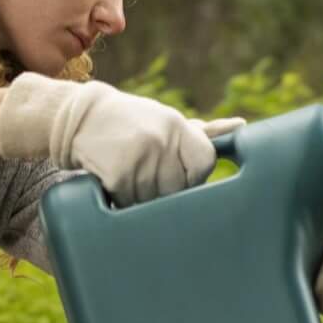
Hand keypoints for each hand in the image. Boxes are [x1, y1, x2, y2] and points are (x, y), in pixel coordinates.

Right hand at [0, 75, 223, 202]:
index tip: (176, 170)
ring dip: (141, 196)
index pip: (204, 164)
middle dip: (164, 187)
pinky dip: (122, 200)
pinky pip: (130, 204)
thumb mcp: (166, 120)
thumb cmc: (131, 122)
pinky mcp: (119, 174)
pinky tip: (114, 180)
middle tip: (146, 170)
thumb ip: (204, 131)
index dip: (192, 174)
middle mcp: (162, 139)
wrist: (80, 118)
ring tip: (128, 172)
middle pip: (180, 188)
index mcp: (177, 125)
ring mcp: (140, 157)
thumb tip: (241, 127)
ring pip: (155, 200)